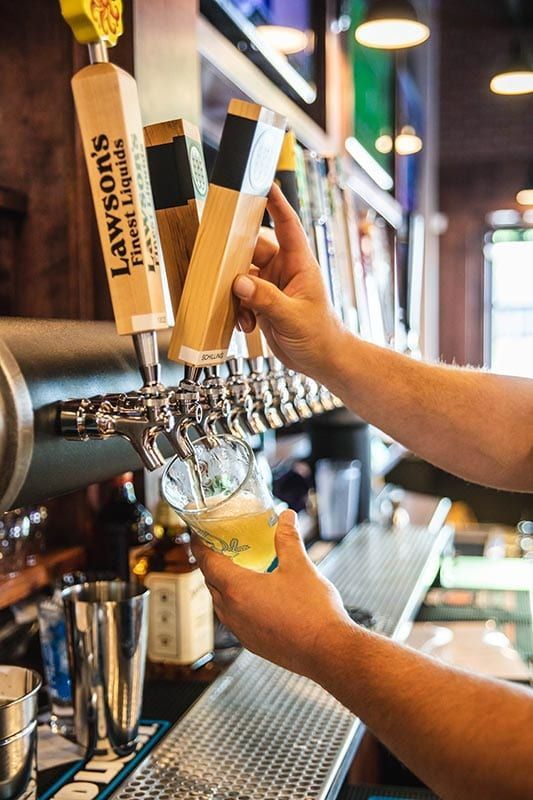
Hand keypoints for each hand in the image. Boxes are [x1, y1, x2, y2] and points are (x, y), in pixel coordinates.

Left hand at [191, 509, 351, 679]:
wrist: (327, 652)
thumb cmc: (313, 611)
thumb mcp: (299, 566)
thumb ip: (288, 539)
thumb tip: (286, 517)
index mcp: (237, 589)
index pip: (207, 562)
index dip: (200, 545)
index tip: (198, 533)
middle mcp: (232, 612)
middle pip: (211, 581)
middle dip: (211, 562)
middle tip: (219, 546)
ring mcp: (241, 631)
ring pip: (220, 602)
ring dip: (222, 584)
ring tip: (235, 569)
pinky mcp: (252, 643)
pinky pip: (233, 618)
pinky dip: (234, 603)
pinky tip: (253, 597)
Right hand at [233, 182, 346, 382]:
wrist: (323, 361)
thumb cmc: (321, 336)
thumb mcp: (292, 317)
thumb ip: (265, 299)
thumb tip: (239, 283)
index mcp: (299, 264)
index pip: (288, 225)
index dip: (276, 204)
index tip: (263, 184)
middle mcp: (285, 271)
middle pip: (253, 250)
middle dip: (237, 261)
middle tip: (224, 269)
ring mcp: (273, 287)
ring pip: (242, 276)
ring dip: (236, 294)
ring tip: (243, 313)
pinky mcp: (263, 304)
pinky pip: (241, 298)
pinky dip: (238, 310)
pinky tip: (246, 325)